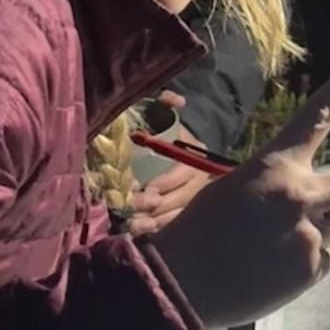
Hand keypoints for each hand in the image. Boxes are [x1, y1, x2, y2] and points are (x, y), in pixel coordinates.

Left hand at [127, 94, 214, 236]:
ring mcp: (190, 200)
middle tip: (130, 206)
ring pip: (174, 216)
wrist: (176, 151)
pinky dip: (152, 229)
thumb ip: (166, 104)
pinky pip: (169, 225)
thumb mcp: (164, 115)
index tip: (144, 187)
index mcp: (196, 159)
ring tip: (131, 222)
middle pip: (178, 199)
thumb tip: (179, 100)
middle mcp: (198, 182)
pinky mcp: (180, 214)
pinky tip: (136, 230)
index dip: (164, 183)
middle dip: (153, 204)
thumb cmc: (165, 133)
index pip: (182, 175)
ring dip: (152, 221)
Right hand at [148, 52, 329, 328]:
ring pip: (324, 231)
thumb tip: (316, 213)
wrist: (177, 287)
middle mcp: (300, 196)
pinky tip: (264, 272)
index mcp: (273, 166)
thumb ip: (281, 191)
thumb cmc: (197, 233)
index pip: (315, 118)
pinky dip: (296, 267)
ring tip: (257, 253)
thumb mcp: (235, 192)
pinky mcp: (312, 269)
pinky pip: (315, 262)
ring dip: (300, 239)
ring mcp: (310, 235)